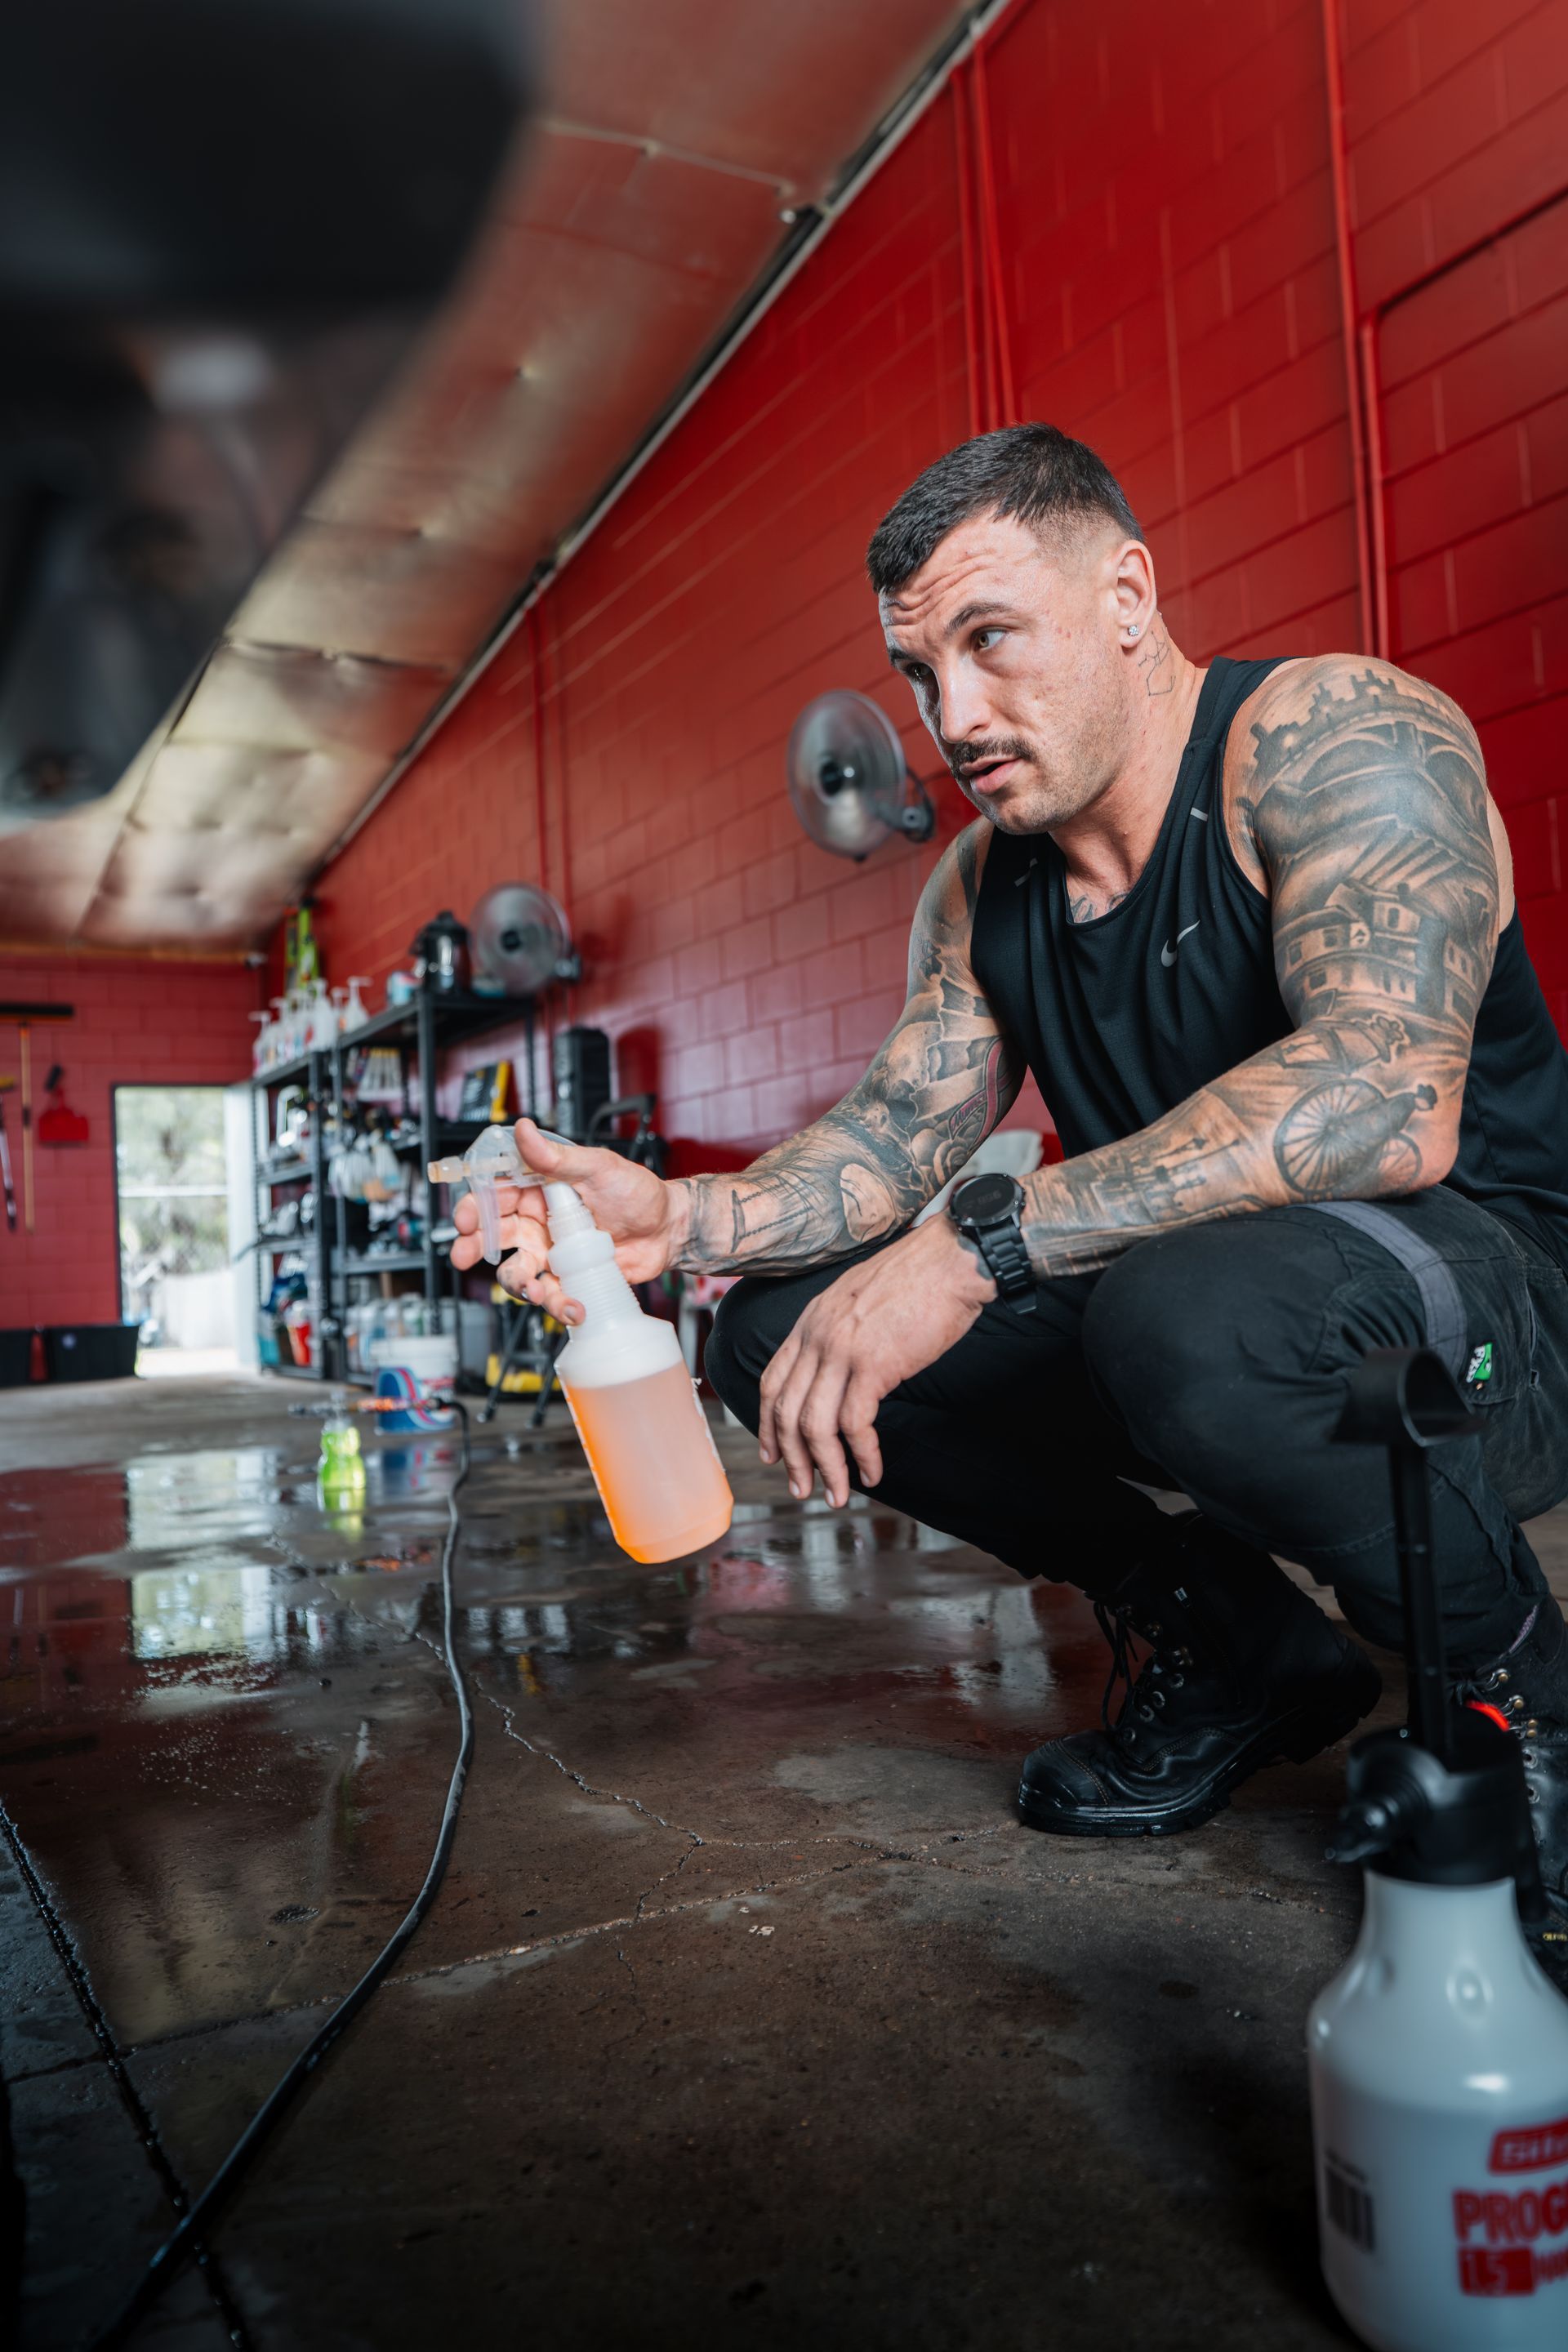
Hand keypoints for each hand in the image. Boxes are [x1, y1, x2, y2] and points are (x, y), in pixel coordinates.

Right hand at [448, 1118, 681, 1321]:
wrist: (668, 1229)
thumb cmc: (635, 1192)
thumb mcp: (596, 1167)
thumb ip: (555, 1156)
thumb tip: (522, 1128)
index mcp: (537, 1189)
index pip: (494, 1195)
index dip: (473, 1206)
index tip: (464, 1220)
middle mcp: (537, 1222)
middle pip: (492, 1235)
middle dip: (473, 1247)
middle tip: (463, 1255)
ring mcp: (550, 1253)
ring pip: (516, 1272)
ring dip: (518, 1284)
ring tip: (535, 1289)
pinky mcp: (567, 1278)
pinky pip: (551, 1296)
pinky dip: (557, 1305)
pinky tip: (573, 1306)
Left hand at [758, 1216, 995, 1506]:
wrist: (951, 1259)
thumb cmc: (918, 1277)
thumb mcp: (859, 1298)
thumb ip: (840, 1330)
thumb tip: (843, 1368)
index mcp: (811, 1320)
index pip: (773, 1380)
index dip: (769, 1423)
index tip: (774, 1453)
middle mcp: (817, 1336)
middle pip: (786, 1410)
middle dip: (792, 1458)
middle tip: (801, 1488)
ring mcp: (842, 1351)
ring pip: (815, 1425)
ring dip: (826, 1468)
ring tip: (837, 1494)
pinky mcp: (874, 1366)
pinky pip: (856, 1425)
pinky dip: (862, 1455)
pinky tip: (872, 1472)